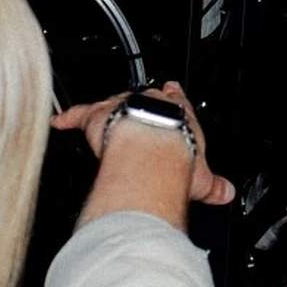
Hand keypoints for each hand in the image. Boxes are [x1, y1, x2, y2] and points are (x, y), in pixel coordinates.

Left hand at [59, 80, 235, 229]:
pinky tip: (60, 122)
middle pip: (147, 97)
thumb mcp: (203, 179)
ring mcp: (124, 107)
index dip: (174, 98)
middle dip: (144, 104)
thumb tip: (226, 193)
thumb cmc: (178, 163)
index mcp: (181, 113)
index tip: (172, 92)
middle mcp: (152, 103)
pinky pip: (80, 114)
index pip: (178, 100)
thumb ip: (214, 185)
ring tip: (106, 117)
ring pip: (115, 102)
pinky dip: (69, 117)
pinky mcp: (98, 116)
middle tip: (141, 111)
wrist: (152, 154)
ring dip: (111, 110)